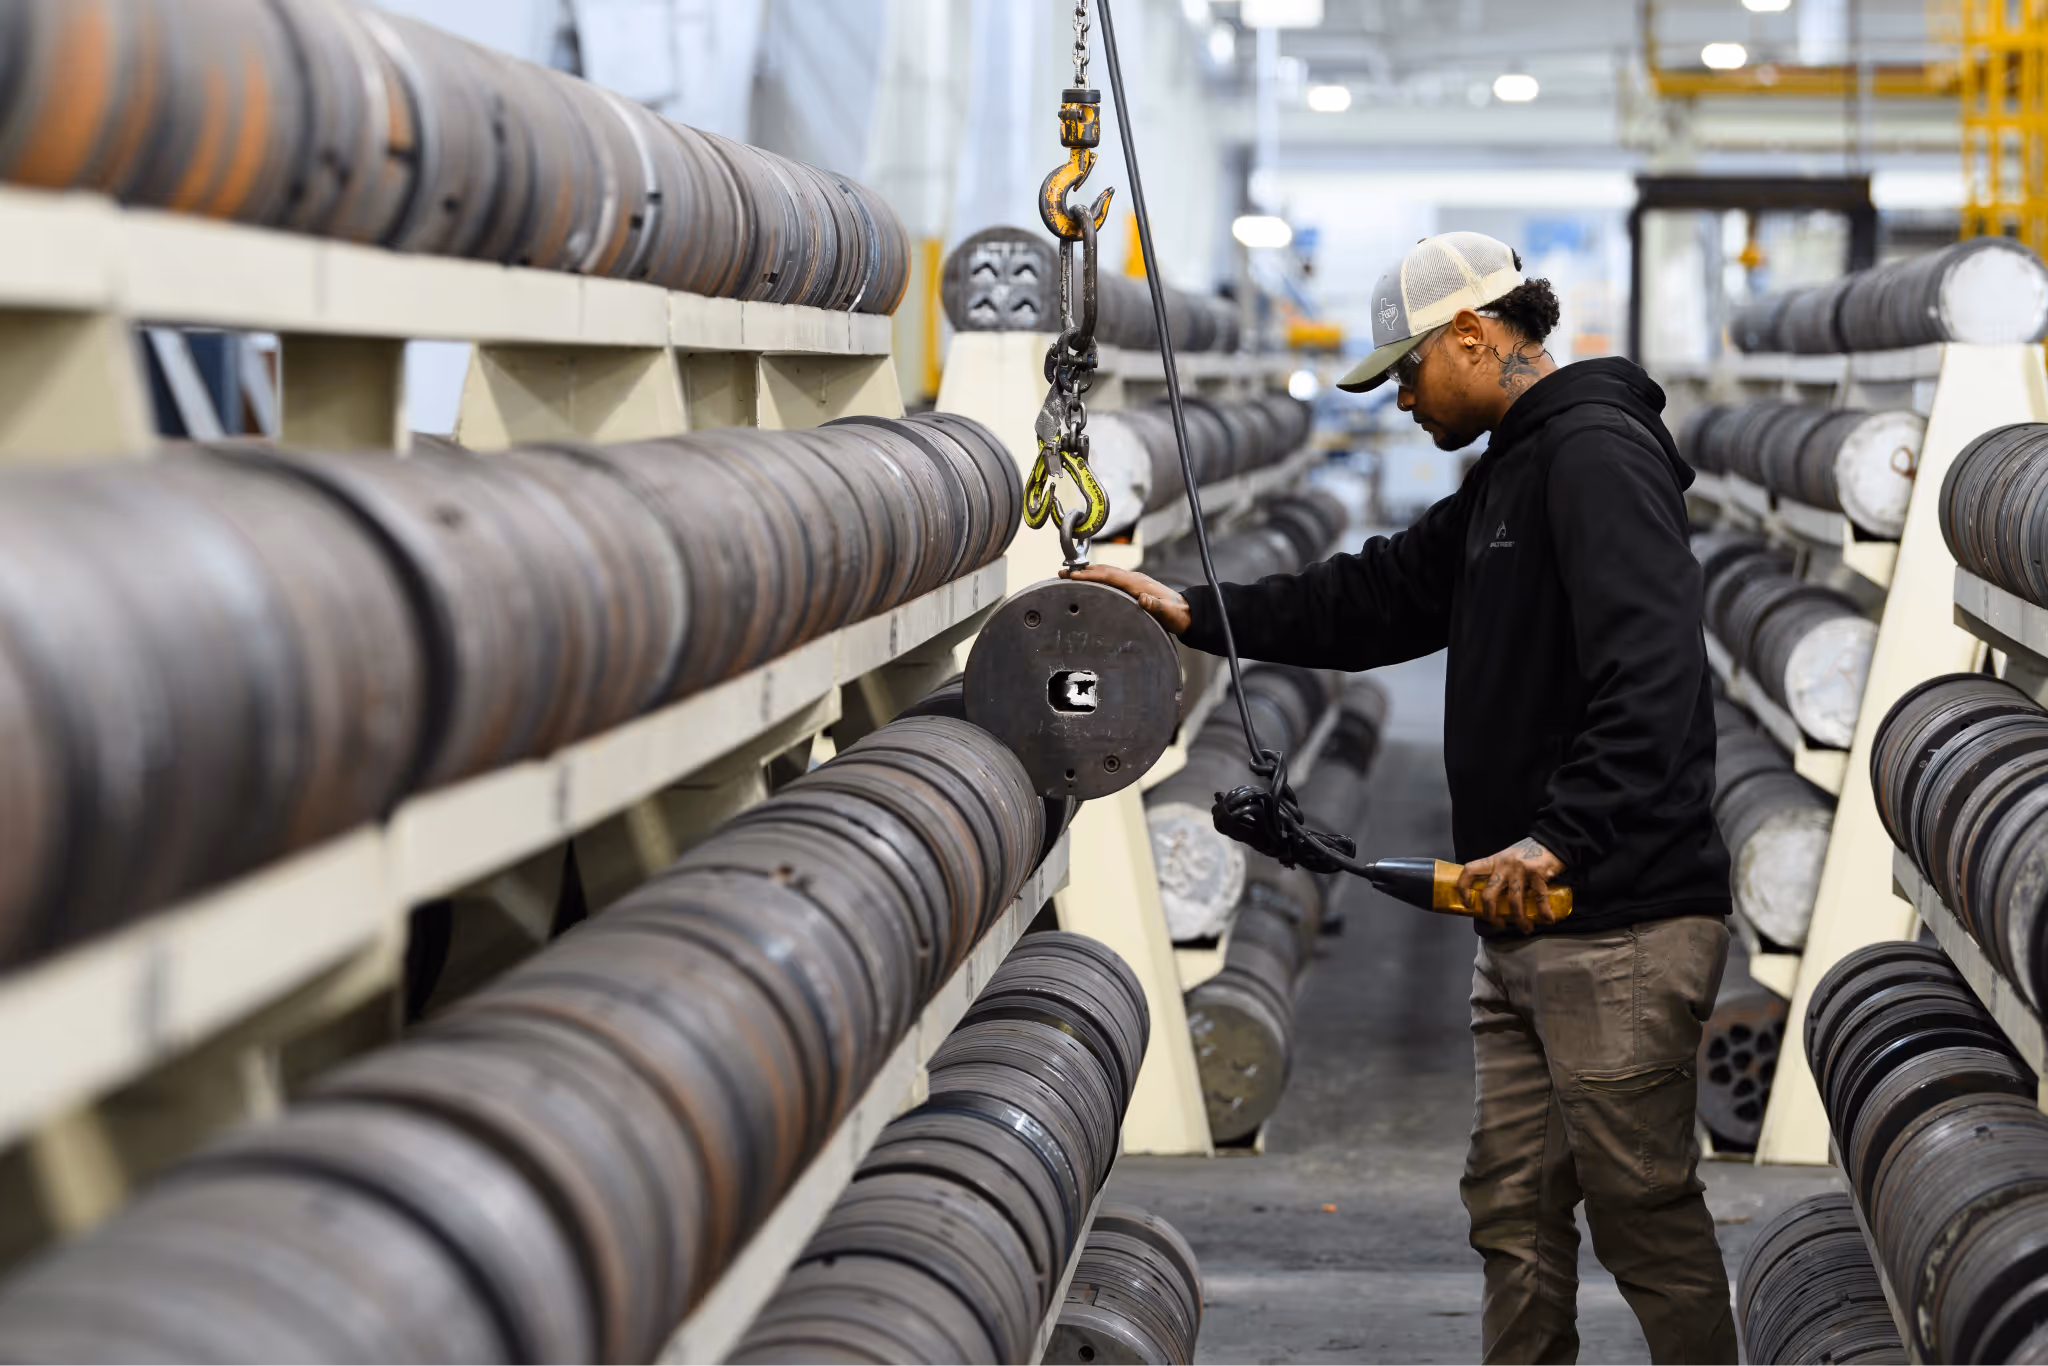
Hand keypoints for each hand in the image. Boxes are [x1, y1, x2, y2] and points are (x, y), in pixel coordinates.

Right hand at [1061, 564, 1191, 635]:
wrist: (1187, 613)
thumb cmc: (1177, 615)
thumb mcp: (1169, 614)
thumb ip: (1157, 606)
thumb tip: (1144, 598)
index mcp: (1139, 583)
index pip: (1110, 575)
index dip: (1090, 575)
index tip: (1073, 576)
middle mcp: (1135, 579)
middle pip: (1104, 570)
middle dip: (1082, 571)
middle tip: (1062, 574)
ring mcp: (1134, 582)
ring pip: (1106, 573)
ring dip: (1088, 573)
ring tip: (1069, 577)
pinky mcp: (1133, 587)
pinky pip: (1111, 579)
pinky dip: (1096, 578)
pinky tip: (1089, 583)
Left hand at [1457, 837, 1565, 934]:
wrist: (1552, 840)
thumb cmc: (1529, 853)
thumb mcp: (1507, 858)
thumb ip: (1499, 872)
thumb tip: (1493, 897)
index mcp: (1494, 861)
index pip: (1469, 870)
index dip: (1463, 888)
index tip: (1467, 903)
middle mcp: (1504, 865)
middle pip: (1489, 895)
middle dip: (1491, 915)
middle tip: (1498, 923)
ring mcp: (1520, 869)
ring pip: (1513, 902)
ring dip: (1519, 920)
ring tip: (1526, 928)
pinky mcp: (1537, 873)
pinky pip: (1539, 898)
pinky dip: (1544, 912)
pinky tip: (1548, 919)